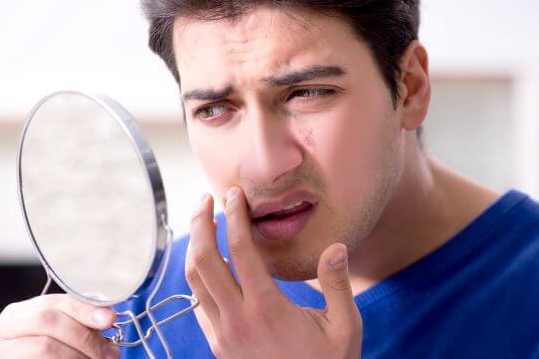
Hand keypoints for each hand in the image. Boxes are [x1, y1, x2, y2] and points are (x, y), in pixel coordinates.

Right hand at [0, 293, 119, 357]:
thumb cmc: (38, 356)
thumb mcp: (55, 336)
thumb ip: (75, 324)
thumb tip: (107, 316)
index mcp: (15, 313)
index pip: (53, 301)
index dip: (84, 309)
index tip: (109, 318)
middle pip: (48, 321)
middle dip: (84, 336)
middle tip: (109, 353)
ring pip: (45, 346)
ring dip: (77, 356)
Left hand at [185, 187, 362, 357]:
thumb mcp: (345, 327)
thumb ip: (337, 285)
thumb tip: (336, 247)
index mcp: (267, 309)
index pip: (240, 251)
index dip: (234, 217)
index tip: (234, 194)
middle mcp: (237, 320)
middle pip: (204, 260)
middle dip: (200, 223)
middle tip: (205, 198)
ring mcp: (222, 334)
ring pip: (194, 281)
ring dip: (193, 246)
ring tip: (202, 222)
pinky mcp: (217, 345)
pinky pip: (198, 302)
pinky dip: (198, 275)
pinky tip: (210, 261)